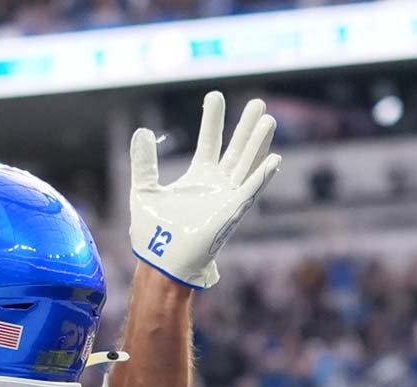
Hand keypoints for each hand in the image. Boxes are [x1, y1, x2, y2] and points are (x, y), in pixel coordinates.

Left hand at [128, 91, 279, 289]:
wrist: (160, 261)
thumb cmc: (153, 233)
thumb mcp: (144, 189)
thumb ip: (144, 162)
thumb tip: (142, 131)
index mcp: (198, 178)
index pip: (209, 141)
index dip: (213, 120)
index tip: (215, 96)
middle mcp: (217, 185)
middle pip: (236, 148)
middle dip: (246, 126)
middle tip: (258, 102)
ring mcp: (227, 198)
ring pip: (248, 164)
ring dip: (258, 143)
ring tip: (268, 119)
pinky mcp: (232, 213)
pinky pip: (250, 191)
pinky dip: (261, 176)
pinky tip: (274, 158)